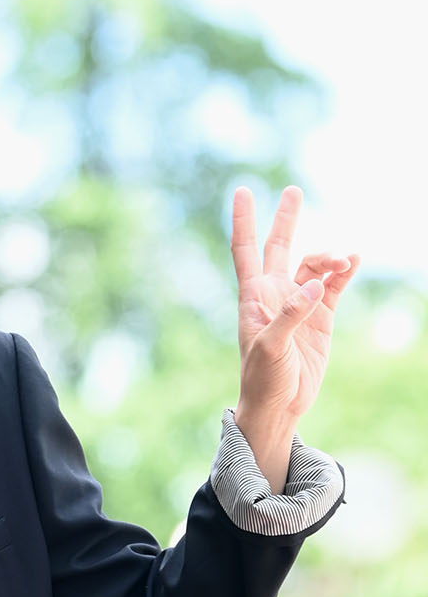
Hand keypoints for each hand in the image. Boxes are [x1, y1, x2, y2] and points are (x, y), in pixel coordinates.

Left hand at [230, 183, 357, 426]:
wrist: (280, 405)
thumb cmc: (263, 378)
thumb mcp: (271, 347)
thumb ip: (290, 316)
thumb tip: (313, 287)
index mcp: (254, 297)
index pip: (246, 250)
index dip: (244, 221)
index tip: (242, 191)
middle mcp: (275, 294)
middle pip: (280, 247)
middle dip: (286, 220)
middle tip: (293, 190)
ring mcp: (299, 304)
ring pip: (314, 266)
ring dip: (329, 257)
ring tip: (343, 260)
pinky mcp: (320, 317)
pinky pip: (334, 285)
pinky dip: (343, 272)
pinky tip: (354, 261)